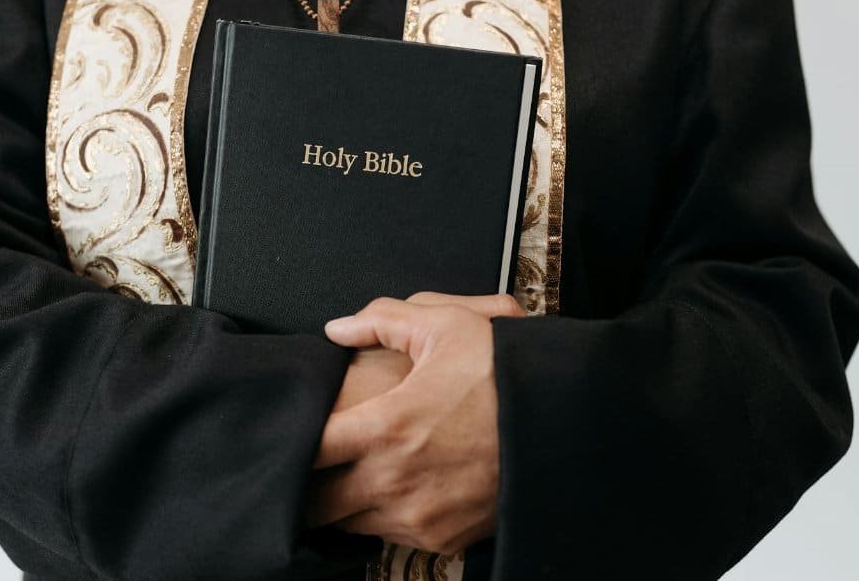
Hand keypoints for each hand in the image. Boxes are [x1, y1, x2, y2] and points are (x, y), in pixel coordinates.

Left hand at [306, 293, 522, 554]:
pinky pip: (392, 536)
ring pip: (351, 523)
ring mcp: (419, 517)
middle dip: (308, 486)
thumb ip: (382, 319)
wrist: (568, 421)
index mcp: (386, 427)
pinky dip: (384, 518)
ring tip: (352, 474)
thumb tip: (336, 328)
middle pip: (318, 503)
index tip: (289, 433)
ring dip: (346, 502)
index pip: (308, 451)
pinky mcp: (443, 539)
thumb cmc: (505, 370)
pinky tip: (395, 489)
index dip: (292, 442)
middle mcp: (395, 482)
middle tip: (311, 466)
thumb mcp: (447, 324)